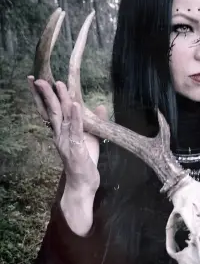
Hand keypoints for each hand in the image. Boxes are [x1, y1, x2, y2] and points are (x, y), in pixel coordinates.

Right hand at [28, 76, 107, 191]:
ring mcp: (66, 142)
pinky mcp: (76, 148)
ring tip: (58, 85)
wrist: (83, 184)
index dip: (42, 96)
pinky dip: (75, 117)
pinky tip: (74, 105)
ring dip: (60, 100)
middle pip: (51, 111)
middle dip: (45, 94)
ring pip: (61, 117)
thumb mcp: (91, 138)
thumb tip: (100, 105)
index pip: (49, 110)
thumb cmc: (85, 162)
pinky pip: (75, 130)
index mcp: (61, 132)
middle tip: (39, 78)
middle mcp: (60, 135)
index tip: (36, 80)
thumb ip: (94, 122)